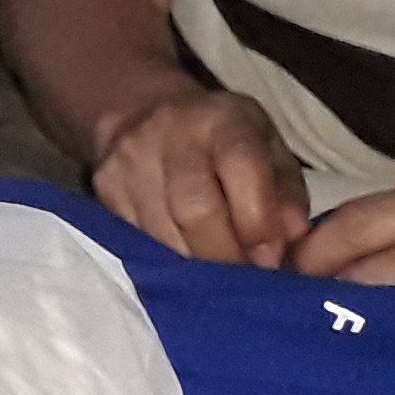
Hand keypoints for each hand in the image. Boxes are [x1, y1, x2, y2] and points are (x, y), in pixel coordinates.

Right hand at [86, 84, 308, 265]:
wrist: (144, 112)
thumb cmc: (224, 140)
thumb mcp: (268, 148)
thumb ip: (287, 193)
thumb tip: (291, 239)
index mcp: (224, 119)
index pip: (243, 170)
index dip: (259, 225)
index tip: (269, 260)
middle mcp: (171, 131)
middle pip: (195, 211)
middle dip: (224, 258)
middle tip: (240, 282)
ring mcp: (130, 159)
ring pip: (162, 236)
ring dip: (193, 268)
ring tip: (213, 278)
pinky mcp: (103, 186)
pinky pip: (135, 241)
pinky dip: (164, 262)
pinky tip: (181, 261)